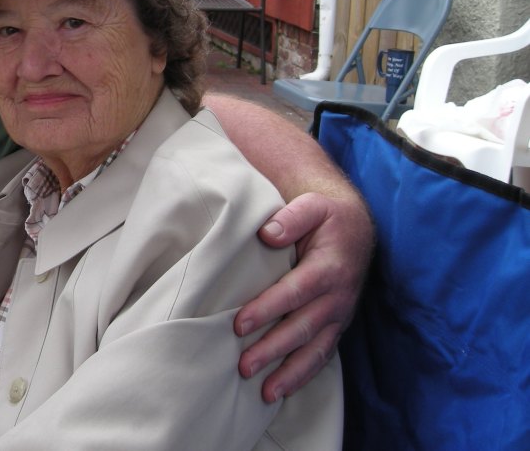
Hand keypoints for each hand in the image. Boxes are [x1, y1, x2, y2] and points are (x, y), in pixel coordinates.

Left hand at [234, 191, 373, 402]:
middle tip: (243, 365)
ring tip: (264, 392)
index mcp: (329, 267)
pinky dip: (304, 375)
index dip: (268, 309)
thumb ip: (291, 217)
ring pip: (314, 349)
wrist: (357, 227)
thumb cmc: (327, 216)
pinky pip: (323, 355)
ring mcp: (339, 314)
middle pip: (303, 327)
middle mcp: (337, 296)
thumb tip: (267, 233)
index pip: (295, 292)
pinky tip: (282, 389)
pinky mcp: (337, 325)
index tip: (240, 324)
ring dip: (289, 372)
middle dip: (273, 349)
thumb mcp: (313, 205)